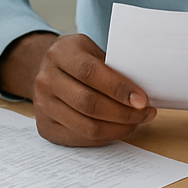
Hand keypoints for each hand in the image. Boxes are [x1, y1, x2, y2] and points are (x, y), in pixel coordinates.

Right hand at [0, 31, 155, 146]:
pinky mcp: (46, 127)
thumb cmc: (77, 59)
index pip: (90, 73)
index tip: (142, 100)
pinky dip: (105, 136)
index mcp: (60, 54)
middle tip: (144, 113)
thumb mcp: (92, 49)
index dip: (119, 88)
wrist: (48, 70)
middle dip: (123, 113)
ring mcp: (43, 106)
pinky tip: (119, 128)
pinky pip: (80, 138)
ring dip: (118, 128)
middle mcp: (46, 80)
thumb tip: (140, 93)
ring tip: (136, 121)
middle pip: (88, 103)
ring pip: (86, 126)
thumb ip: (111, 66)